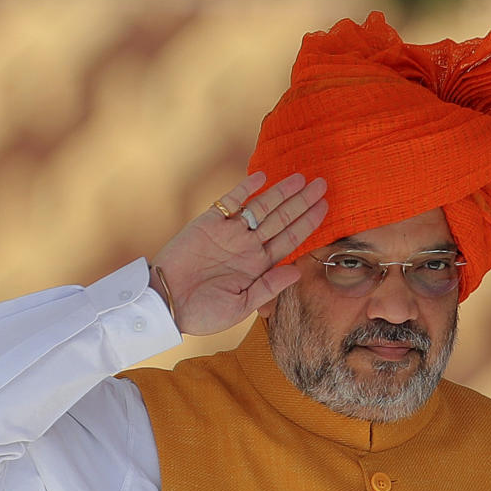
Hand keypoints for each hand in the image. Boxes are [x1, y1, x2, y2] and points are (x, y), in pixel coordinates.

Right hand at [150, 172, 327, 335]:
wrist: (165, 303)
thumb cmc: (202, 313)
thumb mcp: (240, 307)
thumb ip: (268, 288)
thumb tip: (297, 271)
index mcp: (258, 267)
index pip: (289, 240)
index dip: (307, 224)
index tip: (325, 208)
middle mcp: (248, 247)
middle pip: (281, 220)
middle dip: (302, 203)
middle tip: (321, 185)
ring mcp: (229, 233)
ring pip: (261, 208)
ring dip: (281, 193)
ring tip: (301, 179)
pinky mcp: (208, 223)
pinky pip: (230, 202)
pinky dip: (245, 190)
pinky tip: (262, 178)